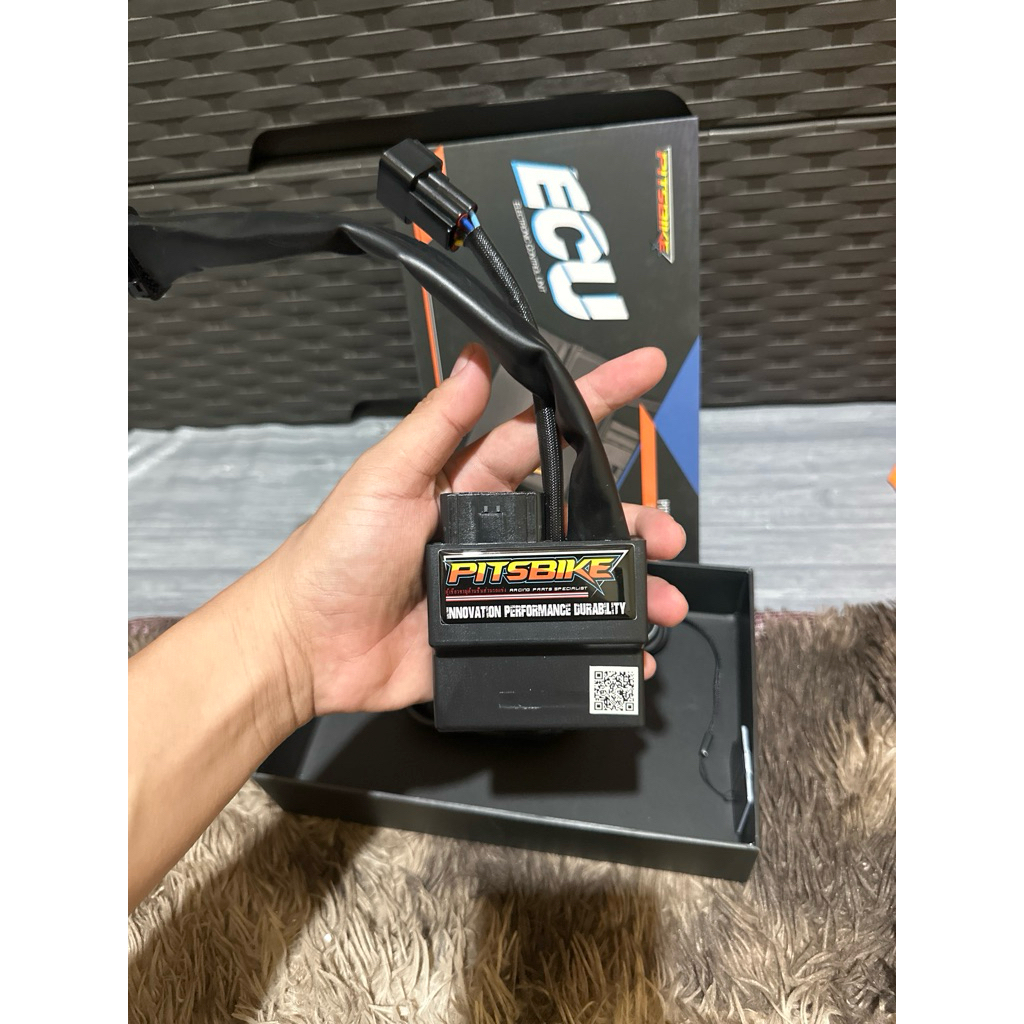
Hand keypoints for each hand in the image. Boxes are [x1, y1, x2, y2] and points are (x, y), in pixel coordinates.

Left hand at [260, 343, 688, 718]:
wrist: (308, 646)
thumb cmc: (336, 555)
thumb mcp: (385, 478)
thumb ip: (436, 425)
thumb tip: (474, 359)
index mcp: (469, 483)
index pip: (544, 433)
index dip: (595, 400)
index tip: (645, 371)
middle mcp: (492, 531)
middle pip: (579, 515)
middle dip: (632, 519)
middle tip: (669, 531)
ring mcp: (497, 586)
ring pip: (578, 576)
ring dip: (627, 584)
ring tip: (665, 597)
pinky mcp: (494, 634)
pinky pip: (557, 635)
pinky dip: (597, 644)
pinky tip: (629, 651)